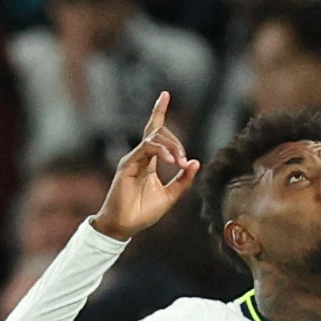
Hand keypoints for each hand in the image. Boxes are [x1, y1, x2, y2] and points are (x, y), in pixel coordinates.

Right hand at [93, 92, 198, 240]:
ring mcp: (133, 159)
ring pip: (154, 137)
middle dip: (177, 142)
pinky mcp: (127, 165)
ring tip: (179, 163)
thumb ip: (184, 180)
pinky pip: (146, 149)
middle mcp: (140, 156)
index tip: (165, 94)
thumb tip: (196, 162)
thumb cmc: (143, 213)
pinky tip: (171, 162)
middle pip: (159, 132)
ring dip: (172, 147)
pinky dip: (161, 152)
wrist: (124, 226)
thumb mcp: (170, 196)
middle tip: (184, 162)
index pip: (155, 131)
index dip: (159, 111)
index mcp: (149, 161)